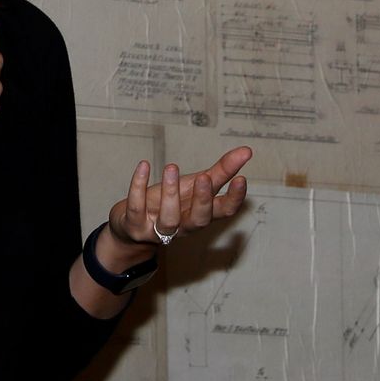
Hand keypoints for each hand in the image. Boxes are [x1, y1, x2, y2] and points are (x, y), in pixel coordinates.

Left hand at [106, 145, 251, 256]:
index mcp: (201, 213)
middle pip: (199, 220)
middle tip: (204, 178)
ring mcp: (158, 229)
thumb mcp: (195, 184)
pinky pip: (137, 207)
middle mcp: (183, 225)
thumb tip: (247, 151)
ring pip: (169, 218)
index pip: (224, 211)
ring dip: (171, 193)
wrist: (132, 224)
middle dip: (203, 201)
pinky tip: (144, 166)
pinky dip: (139, 186)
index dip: (234, 199)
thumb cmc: (170, 202)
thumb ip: (221, 170)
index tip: (241, 179)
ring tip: (172, 167)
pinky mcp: (135, 226)